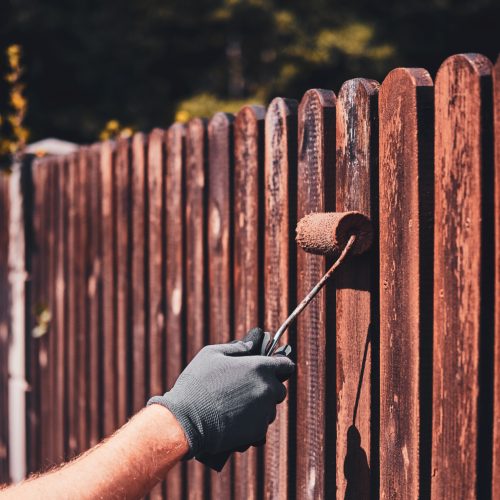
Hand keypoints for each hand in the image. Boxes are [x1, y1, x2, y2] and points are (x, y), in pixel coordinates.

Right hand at [147, 327, 294, 457]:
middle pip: (279, 389)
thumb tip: (252, 345)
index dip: (280, 365)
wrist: (186, 422)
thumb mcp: (211, 354)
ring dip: (259, 407)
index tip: (273, 368)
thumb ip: (237, 348)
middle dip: (267, 388)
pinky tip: (233, 421)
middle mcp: (267, 389)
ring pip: (270, 409)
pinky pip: (261, 426)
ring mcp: (264, 412)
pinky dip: (251, 425)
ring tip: (234, 407)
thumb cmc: (197, 384)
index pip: (286, 365)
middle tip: (245, 389)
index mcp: (259, 367)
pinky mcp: (257, 432)